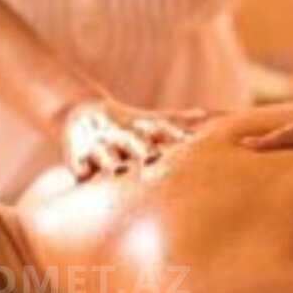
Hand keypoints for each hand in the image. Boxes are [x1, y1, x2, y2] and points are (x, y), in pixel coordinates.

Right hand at [61, 99, 209, 181]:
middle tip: (153, 158)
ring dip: (110, 160)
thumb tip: (215, 115)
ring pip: (104, 153)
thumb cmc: (125, 125)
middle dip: (142, 148)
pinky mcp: (77, 155)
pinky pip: (77, 164)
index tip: (186, 142)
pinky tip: (80, 177)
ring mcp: (98, 145)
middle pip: (133, 141)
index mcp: (139, 128)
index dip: (171, 134)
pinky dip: (78, 169)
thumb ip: (178, 119)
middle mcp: (120, 135)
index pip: (158, 129)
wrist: (79, 115)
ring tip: (116, 169)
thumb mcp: (150, 119)